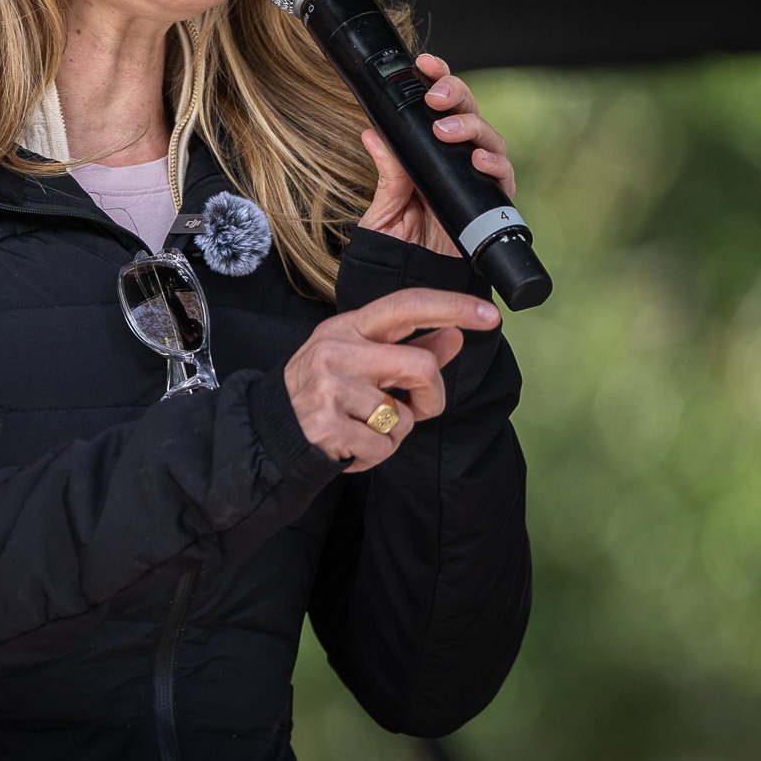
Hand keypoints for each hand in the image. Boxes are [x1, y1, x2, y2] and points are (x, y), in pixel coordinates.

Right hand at [283, 286, 500, 470]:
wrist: (270, 429)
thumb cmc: (325, 390)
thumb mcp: (360, 358)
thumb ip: (409, 348)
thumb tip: (456, 336)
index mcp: (349, 326)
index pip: (407, 305)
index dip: (452, 307)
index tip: (490, 315)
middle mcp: (338, 349)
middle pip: (422, 367)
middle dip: (432, 398)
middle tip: (417, 410)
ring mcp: (331, 387)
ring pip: (403, 416)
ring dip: (396, 433)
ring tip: (365, 428)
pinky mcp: (327, 425)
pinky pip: (383, 447)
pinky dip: (377, 455)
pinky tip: (353, 446)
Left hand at [357, 51, 516, 257]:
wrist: (415, 279)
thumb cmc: (398, 243)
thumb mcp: (383, 206)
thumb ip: (386, 172)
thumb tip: (371, 132)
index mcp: (429, 148)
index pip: (439, 104)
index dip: (437, 78)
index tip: (424, 63)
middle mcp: (457, 156)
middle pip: (468, 110)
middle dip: (454, 94)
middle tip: (434, 97)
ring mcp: (476, 175)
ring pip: (488, 135)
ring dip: (470, 126)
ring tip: (445, 132)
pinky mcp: (492, 200)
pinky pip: (502, 174)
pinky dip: (493, 163)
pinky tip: (478, 160)